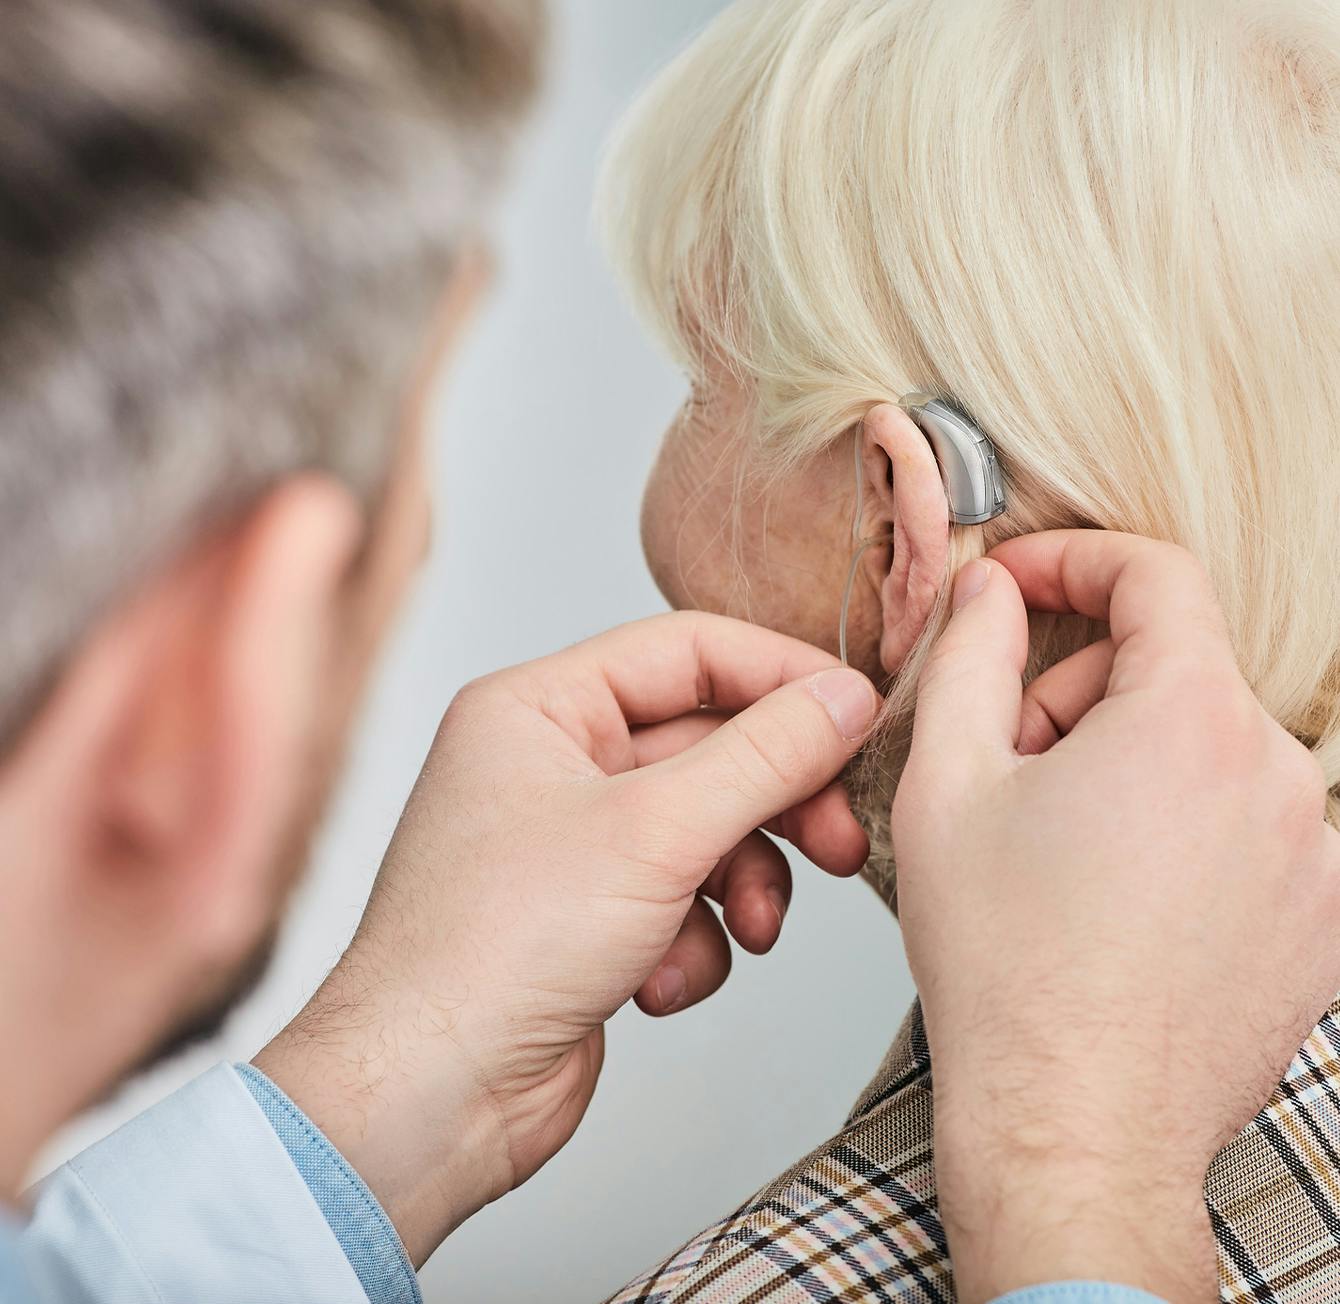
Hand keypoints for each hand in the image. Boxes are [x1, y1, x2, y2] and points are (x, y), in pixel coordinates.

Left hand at [254, 612, 877, 1264]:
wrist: (428, 1098)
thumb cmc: (490, 951)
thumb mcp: (655, 831)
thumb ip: (765, 756)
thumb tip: (844, 700)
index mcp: (541, 706)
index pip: (689, 652)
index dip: (782, 677)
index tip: (858, 715)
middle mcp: (553, 764)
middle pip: (710, 746)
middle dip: (777, 801)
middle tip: (838, 840)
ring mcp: (572, 843)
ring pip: (708, 829)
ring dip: (743, 885)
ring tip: (749, 931)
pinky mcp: (592, 916)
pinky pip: (685, 900)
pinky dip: (694, 943)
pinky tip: (660, 981)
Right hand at [892, 532, 1339, 1303]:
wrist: (1072, 1125)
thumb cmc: (1005, 965)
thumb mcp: (947, 780)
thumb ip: (971, 652)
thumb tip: (992, 590)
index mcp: (1190, 721)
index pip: (1156, 576)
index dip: (1075, 561)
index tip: (1023, 585)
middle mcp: (1279, 776)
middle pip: (1174, 668)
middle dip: (1081, 690)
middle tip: (1010, 762)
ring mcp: (1315, 853)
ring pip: (1208, 745)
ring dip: (1129, 760)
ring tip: (1058, 842)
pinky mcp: (1323, 917)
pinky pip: (1247, 819)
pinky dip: (1181, 822)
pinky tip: (1117, 890)